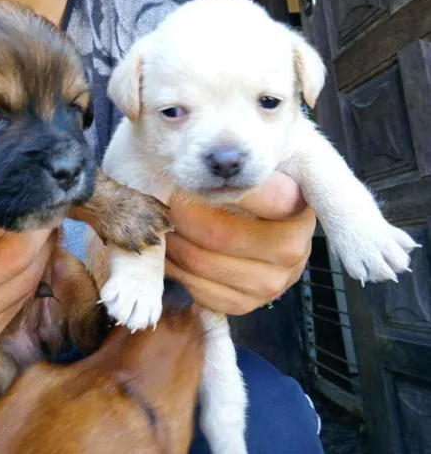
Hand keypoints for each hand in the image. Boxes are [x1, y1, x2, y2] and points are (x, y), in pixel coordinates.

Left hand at [165, 172, 315, 315]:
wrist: (275, 236)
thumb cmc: (257, 193)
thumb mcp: (258, 166)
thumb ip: (237, 161)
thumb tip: (202, 156)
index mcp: (296, 208)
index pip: (248, 191)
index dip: (207, 185)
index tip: (186, 176)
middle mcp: (291, 249)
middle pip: (214, 232)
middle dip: (178, 214)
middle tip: (164, 200)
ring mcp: (270, 283)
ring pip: (198, 261)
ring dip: (171, 241)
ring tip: (164, 223)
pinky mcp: (245, 305)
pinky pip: (195, 287)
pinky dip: (174, 268)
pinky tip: (174, 249)